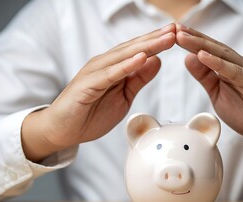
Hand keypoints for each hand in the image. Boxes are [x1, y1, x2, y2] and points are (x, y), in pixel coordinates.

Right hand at [22, 24, 175, 161]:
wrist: (63, 130)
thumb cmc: (91, 113)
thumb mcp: (124, 96)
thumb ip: (138, 78)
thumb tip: (157, 60)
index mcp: (115, 66)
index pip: (140, 50)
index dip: (159, 42)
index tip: (179, 34)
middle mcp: (105, 64)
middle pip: (134, 48)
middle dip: (157, 38)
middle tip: (177, 29)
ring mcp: (95, 72)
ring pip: (124, 56)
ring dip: (146, 46)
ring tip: (166, 38)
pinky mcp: (87, 85)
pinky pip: (110, 74)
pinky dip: (126, 66)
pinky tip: (142, 58)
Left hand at [176, 24, 242, 160]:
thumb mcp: (219, 95)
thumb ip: (206, 78)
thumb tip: (188, 59)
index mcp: (229, 68)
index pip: (207, 52)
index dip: (190, 43)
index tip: (172, 34)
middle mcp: (238, 65)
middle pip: (212, 49)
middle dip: (192, 38)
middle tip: (174, 28)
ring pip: (221, 55)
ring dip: (200, 45)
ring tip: (182, 36)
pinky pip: (234, 72)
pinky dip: (218, 63)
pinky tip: (203, 55)